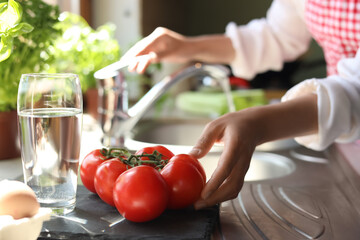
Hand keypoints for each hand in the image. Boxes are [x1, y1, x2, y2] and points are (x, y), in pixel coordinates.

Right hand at [121, 27, 190, 73]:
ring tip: (131, 68)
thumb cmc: (184, 50)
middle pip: (141, 47)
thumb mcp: (171, 54)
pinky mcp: (157, 46)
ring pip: (144, 50)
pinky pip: (148, 53)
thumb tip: (147, 59)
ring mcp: (156, 41)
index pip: (144, 45)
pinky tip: (138, 65)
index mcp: (159, 36)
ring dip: (137, 59)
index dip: (135, 54)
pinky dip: (143, 59)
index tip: (128, 60)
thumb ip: (158, 56)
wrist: (191, 49)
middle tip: (125, 64)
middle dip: (133, 56)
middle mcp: (156, 37)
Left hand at [189, 94, 317, 208]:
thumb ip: (204, 140)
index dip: (215, 183)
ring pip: (235, 189)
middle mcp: (242, 160)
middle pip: (232, 184)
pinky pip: (235, 187)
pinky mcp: (242, 172)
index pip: (226, 168)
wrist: (255, 126)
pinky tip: (210, 197)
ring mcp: (244, 168)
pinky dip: (223, 195)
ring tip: (201, 204)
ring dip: (219, 199)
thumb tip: (192, 155)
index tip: (203, 194)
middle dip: (215, 198)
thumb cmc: (234, 124)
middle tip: (197, 204)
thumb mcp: (216, 125)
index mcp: (236, 146)